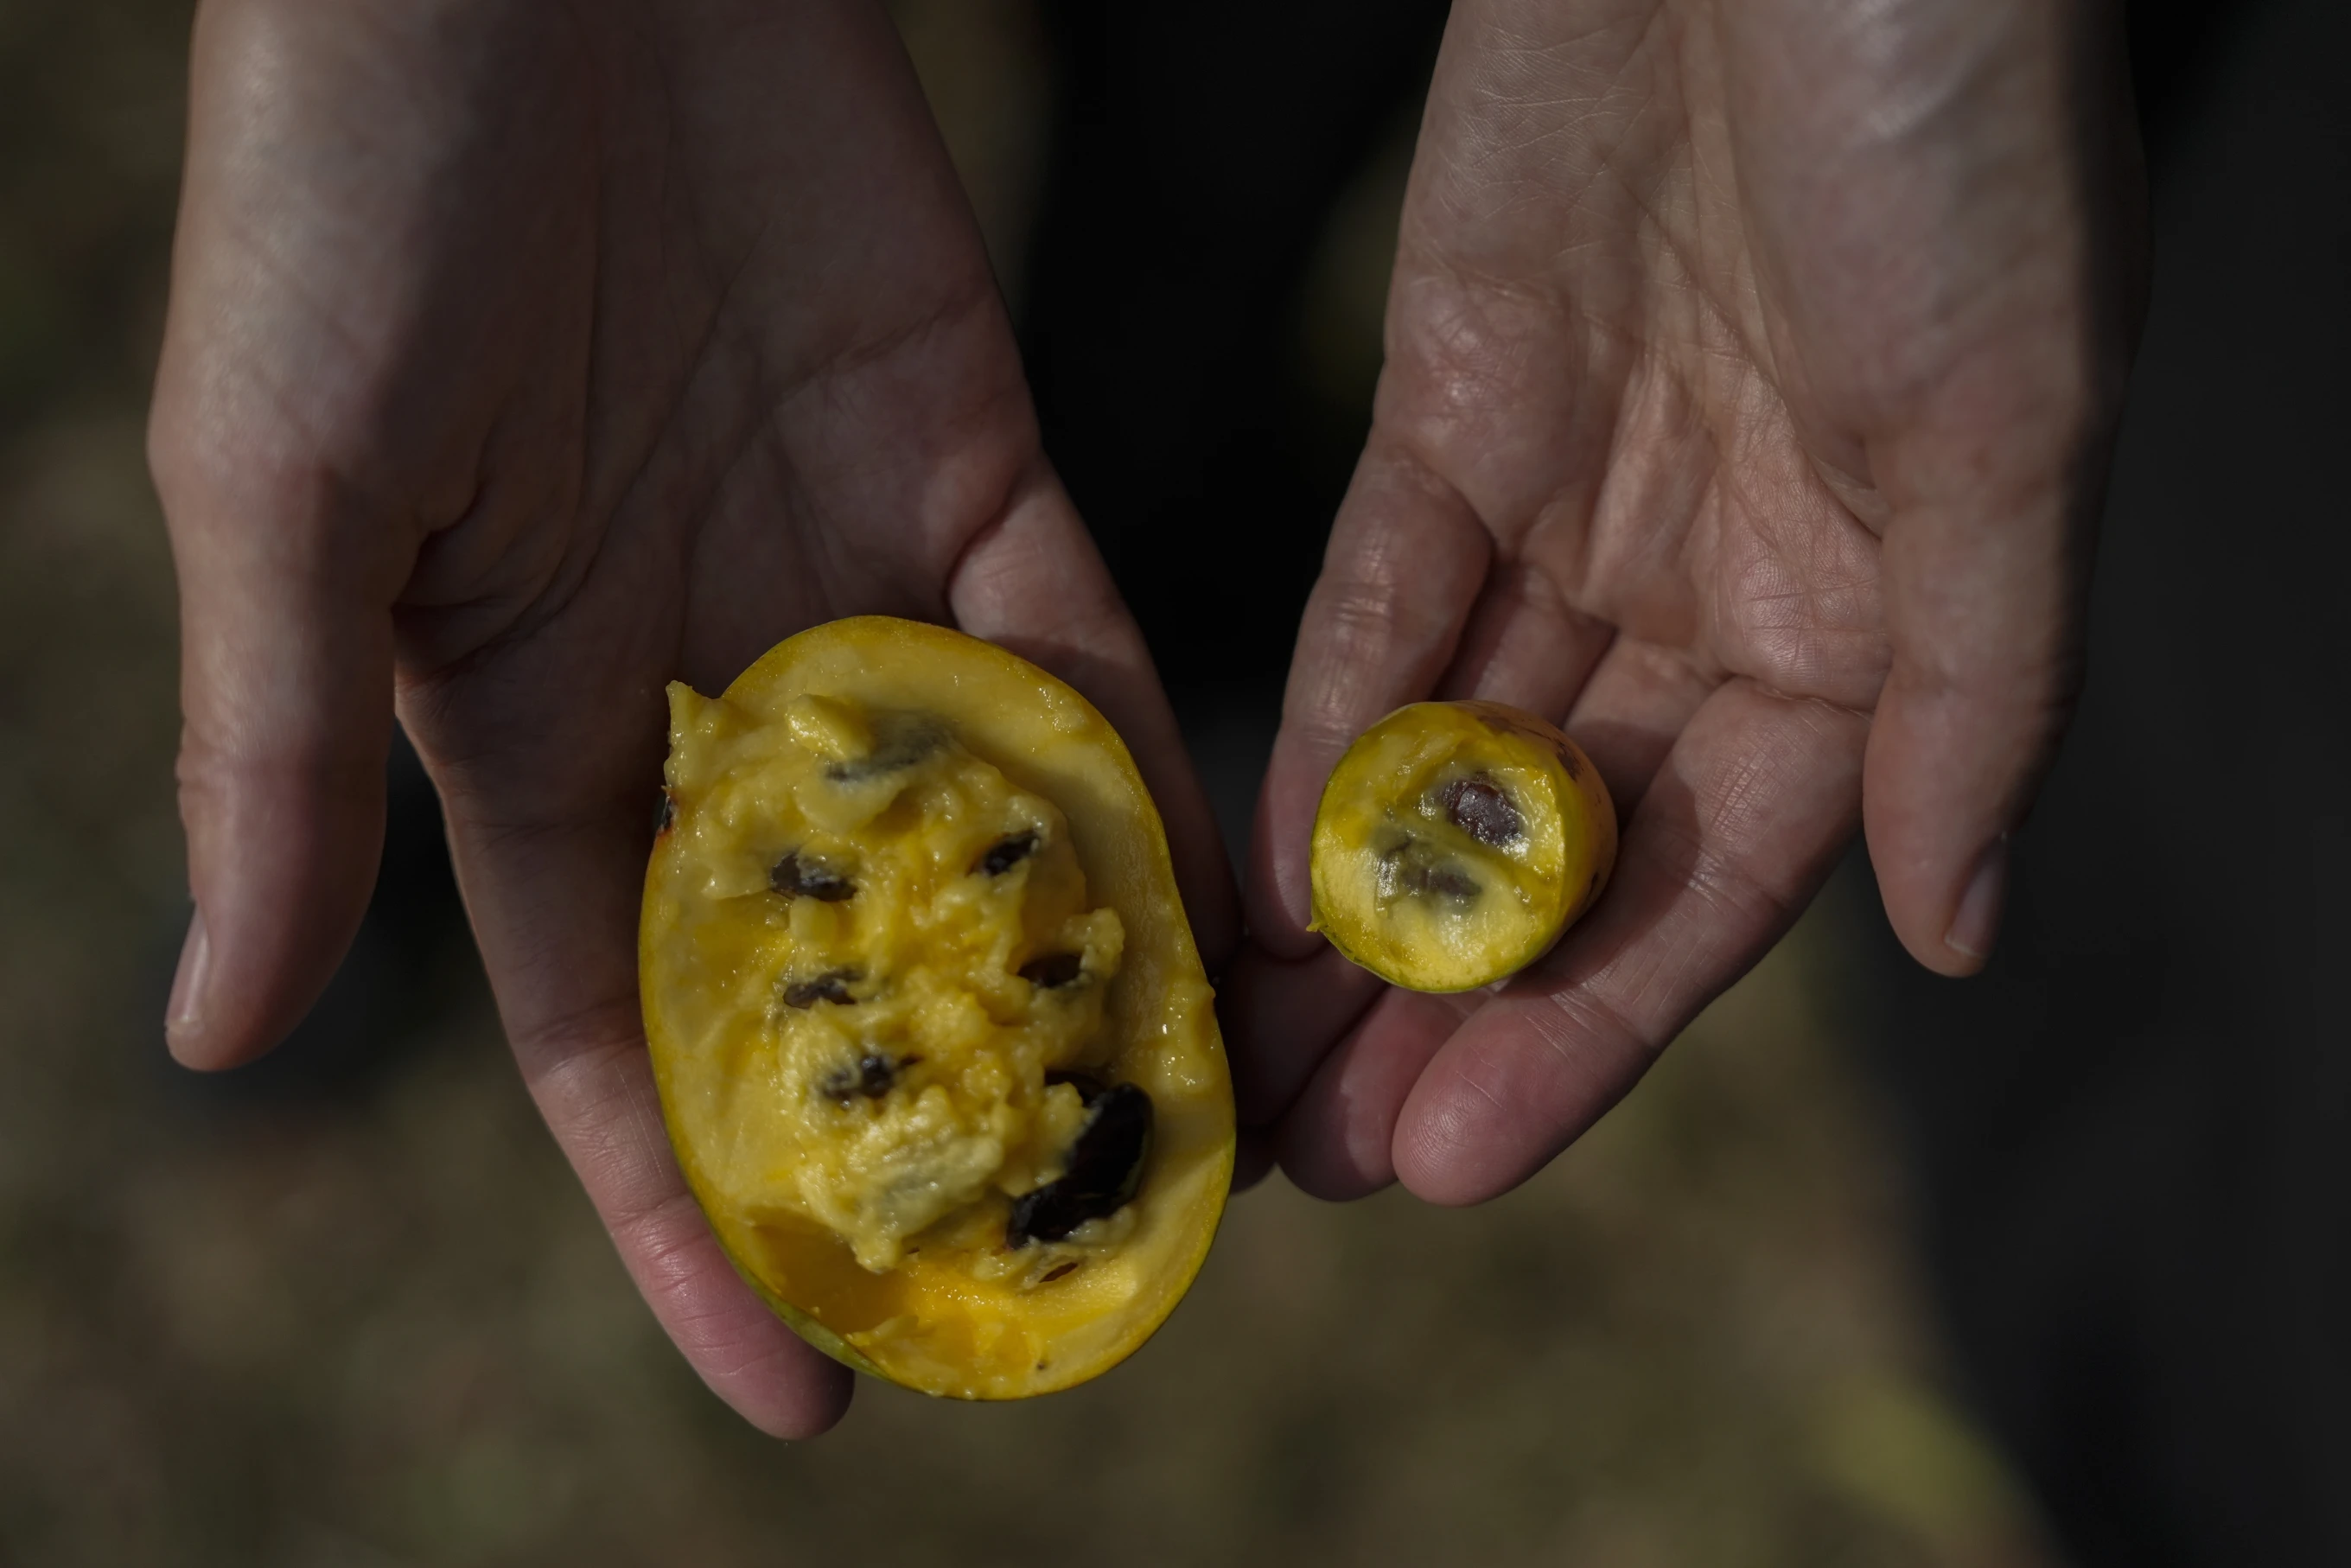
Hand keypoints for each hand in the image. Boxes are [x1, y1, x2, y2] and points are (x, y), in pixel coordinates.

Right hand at [150, 0, 1233, 1435]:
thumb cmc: (342, 188)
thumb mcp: (281, 488)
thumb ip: (282, 760)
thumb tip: (217, 1035)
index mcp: (512, 722)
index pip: (615, 1033)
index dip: (692, 1214)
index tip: (795, 1385)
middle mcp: (694, 679)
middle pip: (827, 961)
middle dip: (919, 1121)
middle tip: (1046, 1283)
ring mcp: (840, 571)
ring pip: (979, 828)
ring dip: (1063, 976)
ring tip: (1168, 1141)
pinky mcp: (968, 450)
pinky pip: (1071, 648)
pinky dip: (1135, 770)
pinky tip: (1207, 902)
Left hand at [1231, 0, 2142, 1200]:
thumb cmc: (1949, 134)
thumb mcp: (2005, 426)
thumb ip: (1972, 692)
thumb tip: (1959, 932)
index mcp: (1867, 622)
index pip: (1716, 887)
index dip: (1593, 1032)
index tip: (1462, 1158)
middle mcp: (1715, 592)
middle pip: (1564, 851)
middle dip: (1449, 1008)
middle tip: (1325, 1158)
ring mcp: (1575, 505)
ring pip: (1450, 755)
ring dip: (1358, 907)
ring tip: (1261, 1060)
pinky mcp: (1447, 410)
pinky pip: (1374, 604)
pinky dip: (1321, 725)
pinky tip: (1258, 859)